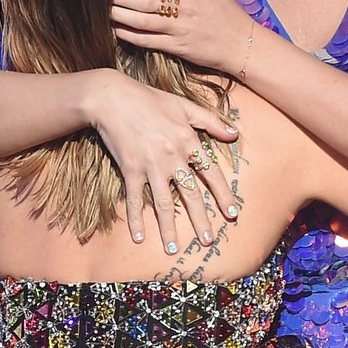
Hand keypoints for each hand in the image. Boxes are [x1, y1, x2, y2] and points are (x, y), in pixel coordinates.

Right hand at [86, 70, 239, 248]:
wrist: (112, 98)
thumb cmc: (149, 99)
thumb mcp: (184, 105)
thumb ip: (211, 121)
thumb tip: (235, 134)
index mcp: (189, 141)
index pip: (212, 174)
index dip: (224, 195)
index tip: (233, 214)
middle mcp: (173, 157)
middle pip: (191, 195)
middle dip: (201, 220)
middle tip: (209, 241)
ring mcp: (151, 166)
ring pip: (164, 203)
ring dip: (169, 228)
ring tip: (174, 249)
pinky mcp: (130, 169)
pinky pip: (135, 199)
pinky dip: (136, 219)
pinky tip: (139, 238)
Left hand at [112, 0, 253, 72]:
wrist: (242, 44)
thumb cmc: (227, 11)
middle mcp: (183, 8)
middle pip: (147, 2)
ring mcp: (179, 29)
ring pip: (144, 22)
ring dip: (121, 16)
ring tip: (103, 9)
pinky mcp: (177, 47)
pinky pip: (149, 41)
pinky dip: (131, 36)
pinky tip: (117, 29)